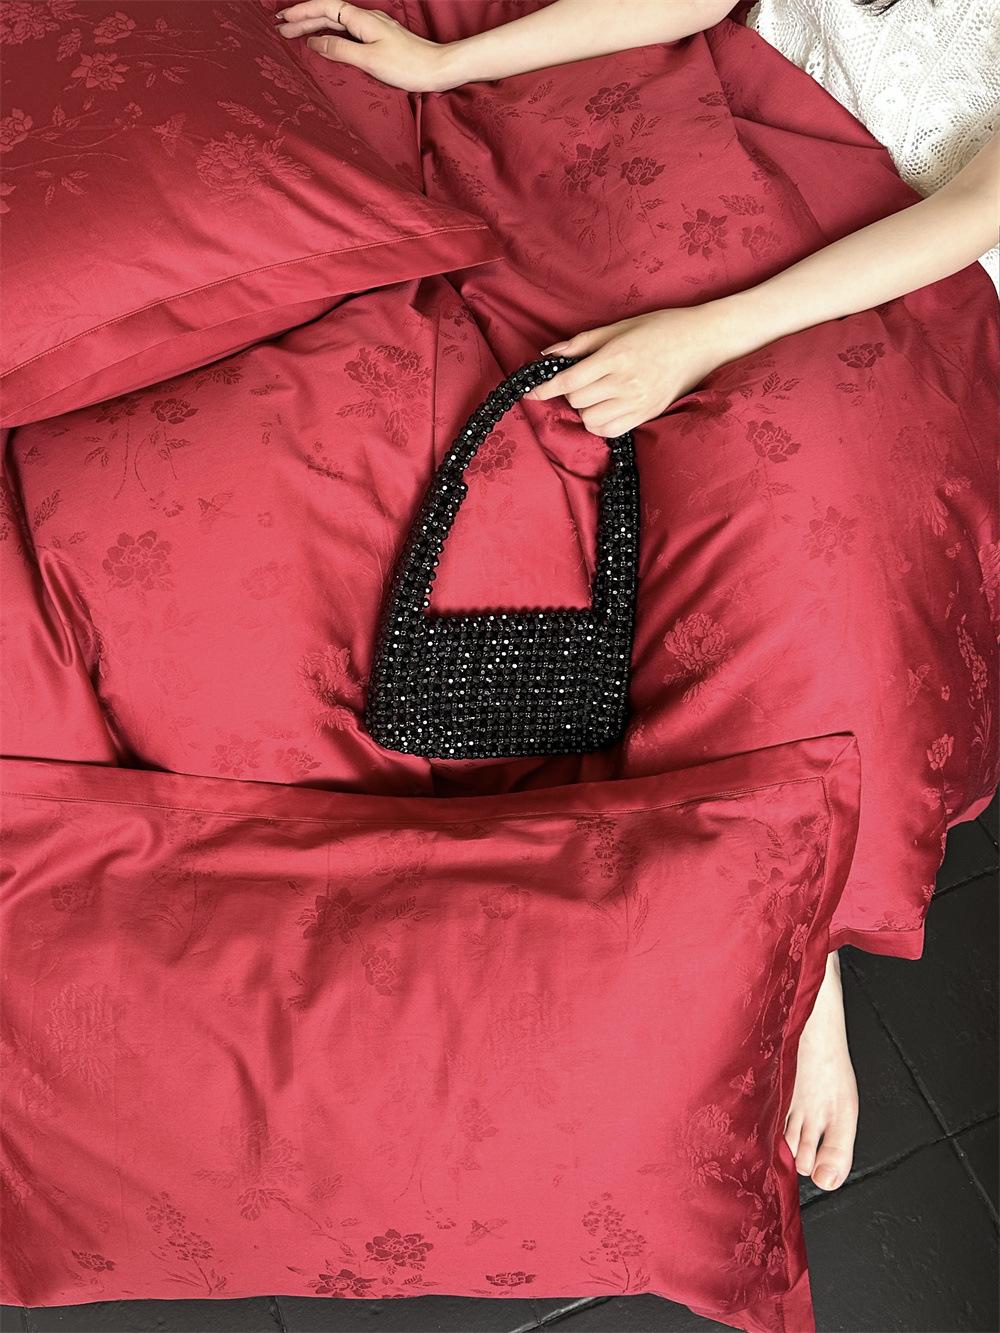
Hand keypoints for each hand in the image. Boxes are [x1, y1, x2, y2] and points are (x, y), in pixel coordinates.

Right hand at [275, 1, 451, 92]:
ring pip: (337, 23)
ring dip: (315, 28)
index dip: (302, 12)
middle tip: (280, 29)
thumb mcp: (369, 59)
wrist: (438, 68)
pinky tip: (325, 42)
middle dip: (303, 20)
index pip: (325, 8)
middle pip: (328, 14)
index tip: (283, 20)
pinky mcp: (379, 40)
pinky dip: (331, 35)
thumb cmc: (407, 65)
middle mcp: (366, 20)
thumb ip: (339, 49)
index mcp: (362, 19)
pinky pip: (347, 33)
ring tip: (295, 35)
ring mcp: (373, 29)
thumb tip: (314, 43)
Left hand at [524, 303, 746, 436]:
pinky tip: (605, 409)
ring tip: (595, 394)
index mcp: (617, 356)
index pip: (570, 380)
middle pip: (578, 400)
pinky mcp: (647, 415)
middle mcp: (626, 382)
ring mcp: (638, 402)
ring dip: (584, 409)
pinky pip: (609, 431)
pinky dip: (599, 424)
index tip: (531, 392)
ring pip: (590, 420)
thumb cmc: (661, 328)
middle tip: (579, 380)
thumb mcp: (620, 327)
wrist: (702, 342)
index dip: (545, 388)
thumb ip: (582, 343)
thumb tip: (548, 355)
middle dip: (570, 392)